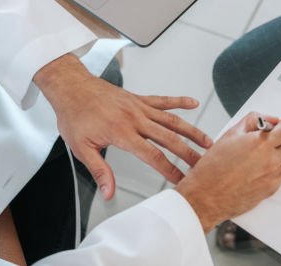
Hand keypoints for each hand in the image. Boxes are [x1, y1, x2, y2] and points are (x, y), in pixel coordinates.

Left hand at [34, 55, 211, 199]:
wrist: (71, 87)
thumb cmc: (74, 116)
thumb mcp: (81, 148)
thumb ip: (99, 170)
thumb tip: (109, 193)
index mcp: (122, 133)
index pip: (153, 155)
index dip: (170, 170)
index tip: (182, 180)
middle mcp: (135, 119)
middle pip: (169, 138)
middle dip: (189, 153)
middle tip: (204, 164)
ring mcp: (139, 106)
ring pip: (171, 119)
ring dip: (191, 130)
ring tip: (208, 141)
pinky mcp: (138, 98)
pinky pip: (162, 100)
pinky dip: (179, 101)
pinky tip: (193, 103)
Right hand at [176, 114, 280, 231]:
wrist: (206, 196)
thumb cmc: (213, 167)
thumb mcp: (230, 134)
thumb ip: (252, 121)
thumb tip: (268, 121)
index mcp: (261, 143)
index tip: (278, 125)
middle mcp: (271, 160)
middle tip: (276, 137)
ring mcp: (273, 177)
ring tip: (269, 153)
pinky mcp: (271, 190)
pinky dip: (277, 168)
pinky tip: (261, 167)